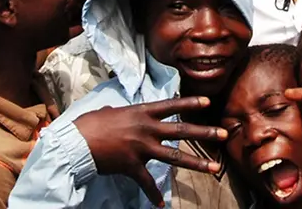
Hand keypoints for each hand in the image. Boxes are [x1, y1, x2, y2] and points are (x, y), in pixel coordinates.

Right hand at [76, 96, 226, 206]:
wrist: (76, 143)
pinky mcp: (133, 166)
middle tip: (224, 134)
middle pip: (182, 131)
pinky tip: (161, 205)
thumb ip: (123, 114)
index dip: (190, 103)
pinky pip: (147, 183)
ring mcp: (142, 148)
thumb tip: (119, 113)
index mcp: (142, 113)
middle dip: (205, 133)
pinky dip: (154, 195)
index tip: (208, 102)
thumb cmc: (90, 124)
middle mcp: (146, 129)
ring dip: (197, 163)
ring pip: (175, 157)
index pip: (171, 105)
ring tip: (215, 168)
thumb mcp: (111, 112)